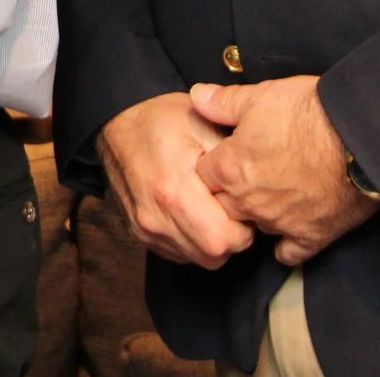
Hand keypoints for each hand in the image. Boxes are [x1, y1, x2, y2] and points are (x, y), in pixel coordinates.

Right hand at [97, 91, 255, 268]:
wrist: (119, 121)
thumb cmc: (163, 120)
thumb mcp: (205, 125)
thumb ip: (234, 159)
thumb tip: (260, 187)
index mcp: (173, 189)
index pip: (223, 238)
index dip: (243, 225)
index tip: (243, 203)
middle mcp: (155, 216)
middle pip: (213, 255)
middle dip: (232, 237)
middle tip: (232, 207)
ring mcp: (145, 229)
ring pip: (198, 259)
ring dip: (213, 241)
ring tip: (214, 208)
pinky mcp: (140, 234)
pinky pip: (180, 254)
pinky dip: (194, 241)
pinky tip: (195, 214)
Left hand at [191, 76, 378, 266]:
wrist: (360, 137)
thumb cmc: (310, 113)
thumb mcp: (260, 96)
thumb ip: (222, 102)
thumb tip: (197, 97)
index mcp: (231, 168)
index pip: (202, 176)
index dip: (211, 165)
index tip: (222, 157)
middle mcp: (249, 202)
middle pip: (222, 206)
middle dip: (227, 194)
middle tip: (244, 177)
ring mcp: (280, 222)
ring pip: (254, 227)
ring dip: (256, 215)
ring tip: (269, 196)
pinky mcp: (312, 235)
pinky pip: (290, 253)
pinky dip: (287, 244)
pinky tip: (288, 232)